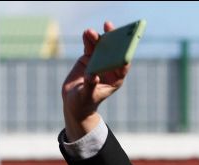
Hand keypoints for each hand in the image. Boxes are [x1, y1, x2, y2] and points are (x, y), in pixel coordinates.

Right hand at [62, 21, 129, 140]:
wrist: (74, 103)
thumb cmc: (84, 103)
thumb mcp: (87, 95)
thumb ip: (90, 85)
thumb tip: (92, 76)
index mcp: (115, 79)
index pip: (123, 65)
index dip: (124, 54)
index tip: (124, 44)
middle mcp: (109, 68)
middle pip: (113, 51)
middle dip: (112, 39)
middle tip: (109, 27)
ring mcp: (99, 62)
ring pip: (101, 47)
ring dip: (97, 38)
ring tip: (90, 32)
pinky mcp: (88, 59)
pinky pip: (90, 47)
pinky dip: (88, 40)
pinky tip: (86, 33)